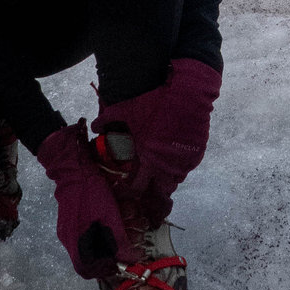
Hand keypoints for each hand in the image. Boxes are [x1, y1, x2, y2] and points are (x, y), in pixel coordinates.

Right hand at [36, 120, 128, 278]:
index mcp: (76, 243)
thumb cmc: (93, 195)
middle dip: (104, 260)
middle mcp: (68, 240)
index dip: (104, 270)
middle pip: (85, 262)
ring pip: (83, 250)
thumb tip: (130, 259)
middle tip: (119, 253)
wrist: (74, 172)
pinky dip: (93, 240)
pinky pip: (80, 239)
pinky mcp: (67, 222)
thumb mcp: (111, 218)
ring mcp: (66, 231)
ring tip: (114, 241)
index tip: (119, 263)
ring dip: (99, 250)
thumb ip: (119, 241)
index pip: (87, 270)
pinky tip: (104, 229)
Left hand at [93, 59, 221, 222]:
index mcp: (147, 160)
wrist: (188, 96)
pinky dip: (179, 166)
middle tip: (146, 183)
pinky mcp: (195, 156)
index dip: (129, 191)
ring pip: (174, 182)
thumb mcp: (126, 110)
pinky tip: (174, 156)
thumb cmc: (155, 103)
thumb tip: (94, 127)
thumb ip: (107, 121)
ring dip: (166, 179)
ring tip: (160, 169)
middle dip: (151, 191)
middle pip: (157, 193)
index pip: (135, 189)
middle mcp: (165, 167)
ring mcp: (182, 163)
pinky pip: (186, 169)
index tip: (126, 187)